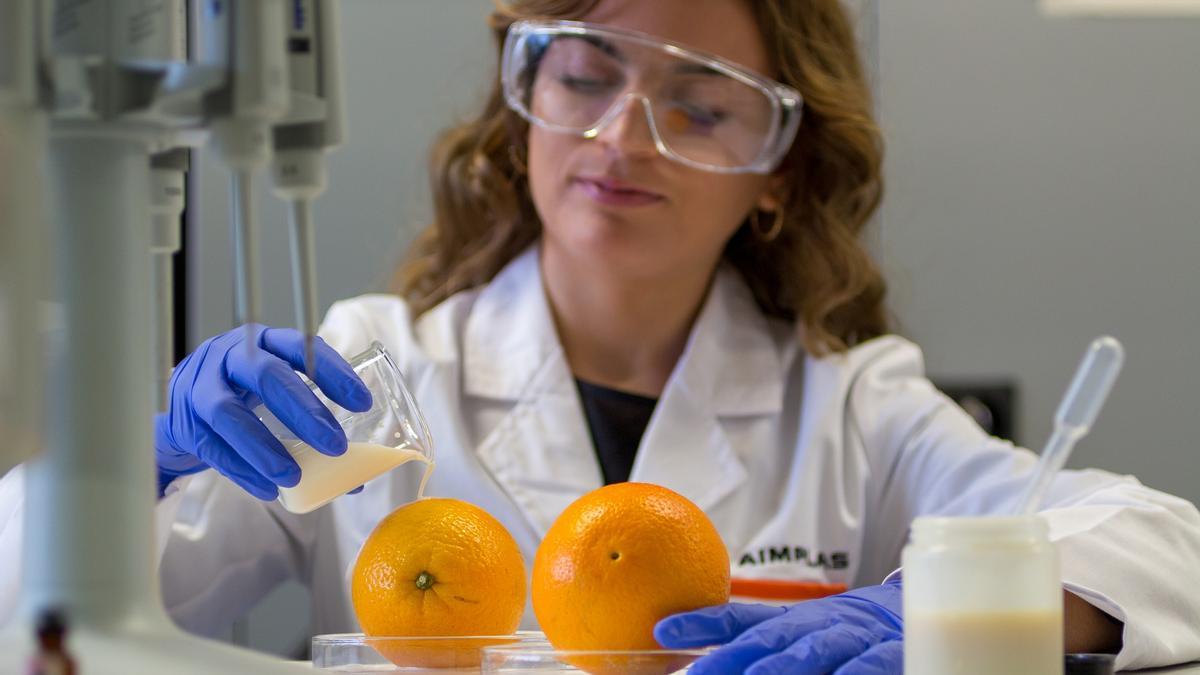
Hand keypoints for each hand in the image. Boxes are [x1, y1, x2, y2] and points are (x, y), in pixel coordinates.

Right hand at [155, 325, 371, 499]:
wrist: (184, 411)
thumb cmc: (246, 399)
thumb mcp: (277, 396)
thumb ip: (313, 427)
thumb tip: (357, 476)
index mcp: (264, 342)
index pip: (301, 347)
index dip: (333, 372)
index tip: (363, 402)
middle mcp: (230, 355)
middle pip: (267, 375)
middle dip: (305, 411)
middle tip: (336, 446)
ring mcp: (200, 385)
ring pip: (229, 413)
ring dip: (265, 448)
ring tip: (295, 477)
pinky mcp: (183, 421)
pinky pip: (211, 447)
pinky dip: (242, 470)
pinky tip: (268, 490)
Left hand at [654, 580, 902, 674]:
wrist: (920, 614)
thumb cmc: (843, 631)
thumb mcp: (796, 630)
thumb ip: (745, 634)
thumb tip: (677, 642)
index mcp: (793, 619)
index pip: (741, 618)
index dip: (702, 623)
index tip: (662, 630)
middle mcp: (820, 625)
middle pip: (771, 639)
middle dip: (732, 658)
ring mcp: (855, 640)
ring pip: (814, 653)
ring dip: (781, 667)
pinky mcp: (891, 656)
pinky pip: (866, 668)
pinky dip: (849, 674)